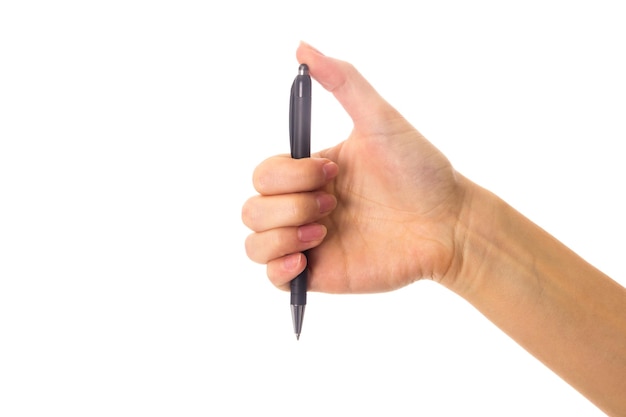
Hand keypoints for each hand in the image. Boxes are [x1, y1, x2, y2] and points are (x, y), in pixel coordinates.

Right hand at [242, 42, 467, 293]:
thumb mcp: (380, 119)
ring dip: (282, 233)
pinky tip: (307, 256)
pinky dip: (279, 267)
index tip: (334, 172)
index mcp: (310, 173)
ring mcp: (309, 241)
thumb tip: (301, 47)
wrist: (449, 223)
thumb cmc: (420, 170)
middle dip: (289, 204)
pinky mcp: (319, 273)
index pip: (264, 174)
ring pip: (253, 242)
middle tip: (333, 203)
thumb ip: (343, 82)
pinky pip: (272, 278)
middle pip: (252, 208)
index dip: (289, 175)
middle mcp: (304, 206)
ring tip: (324, 232)